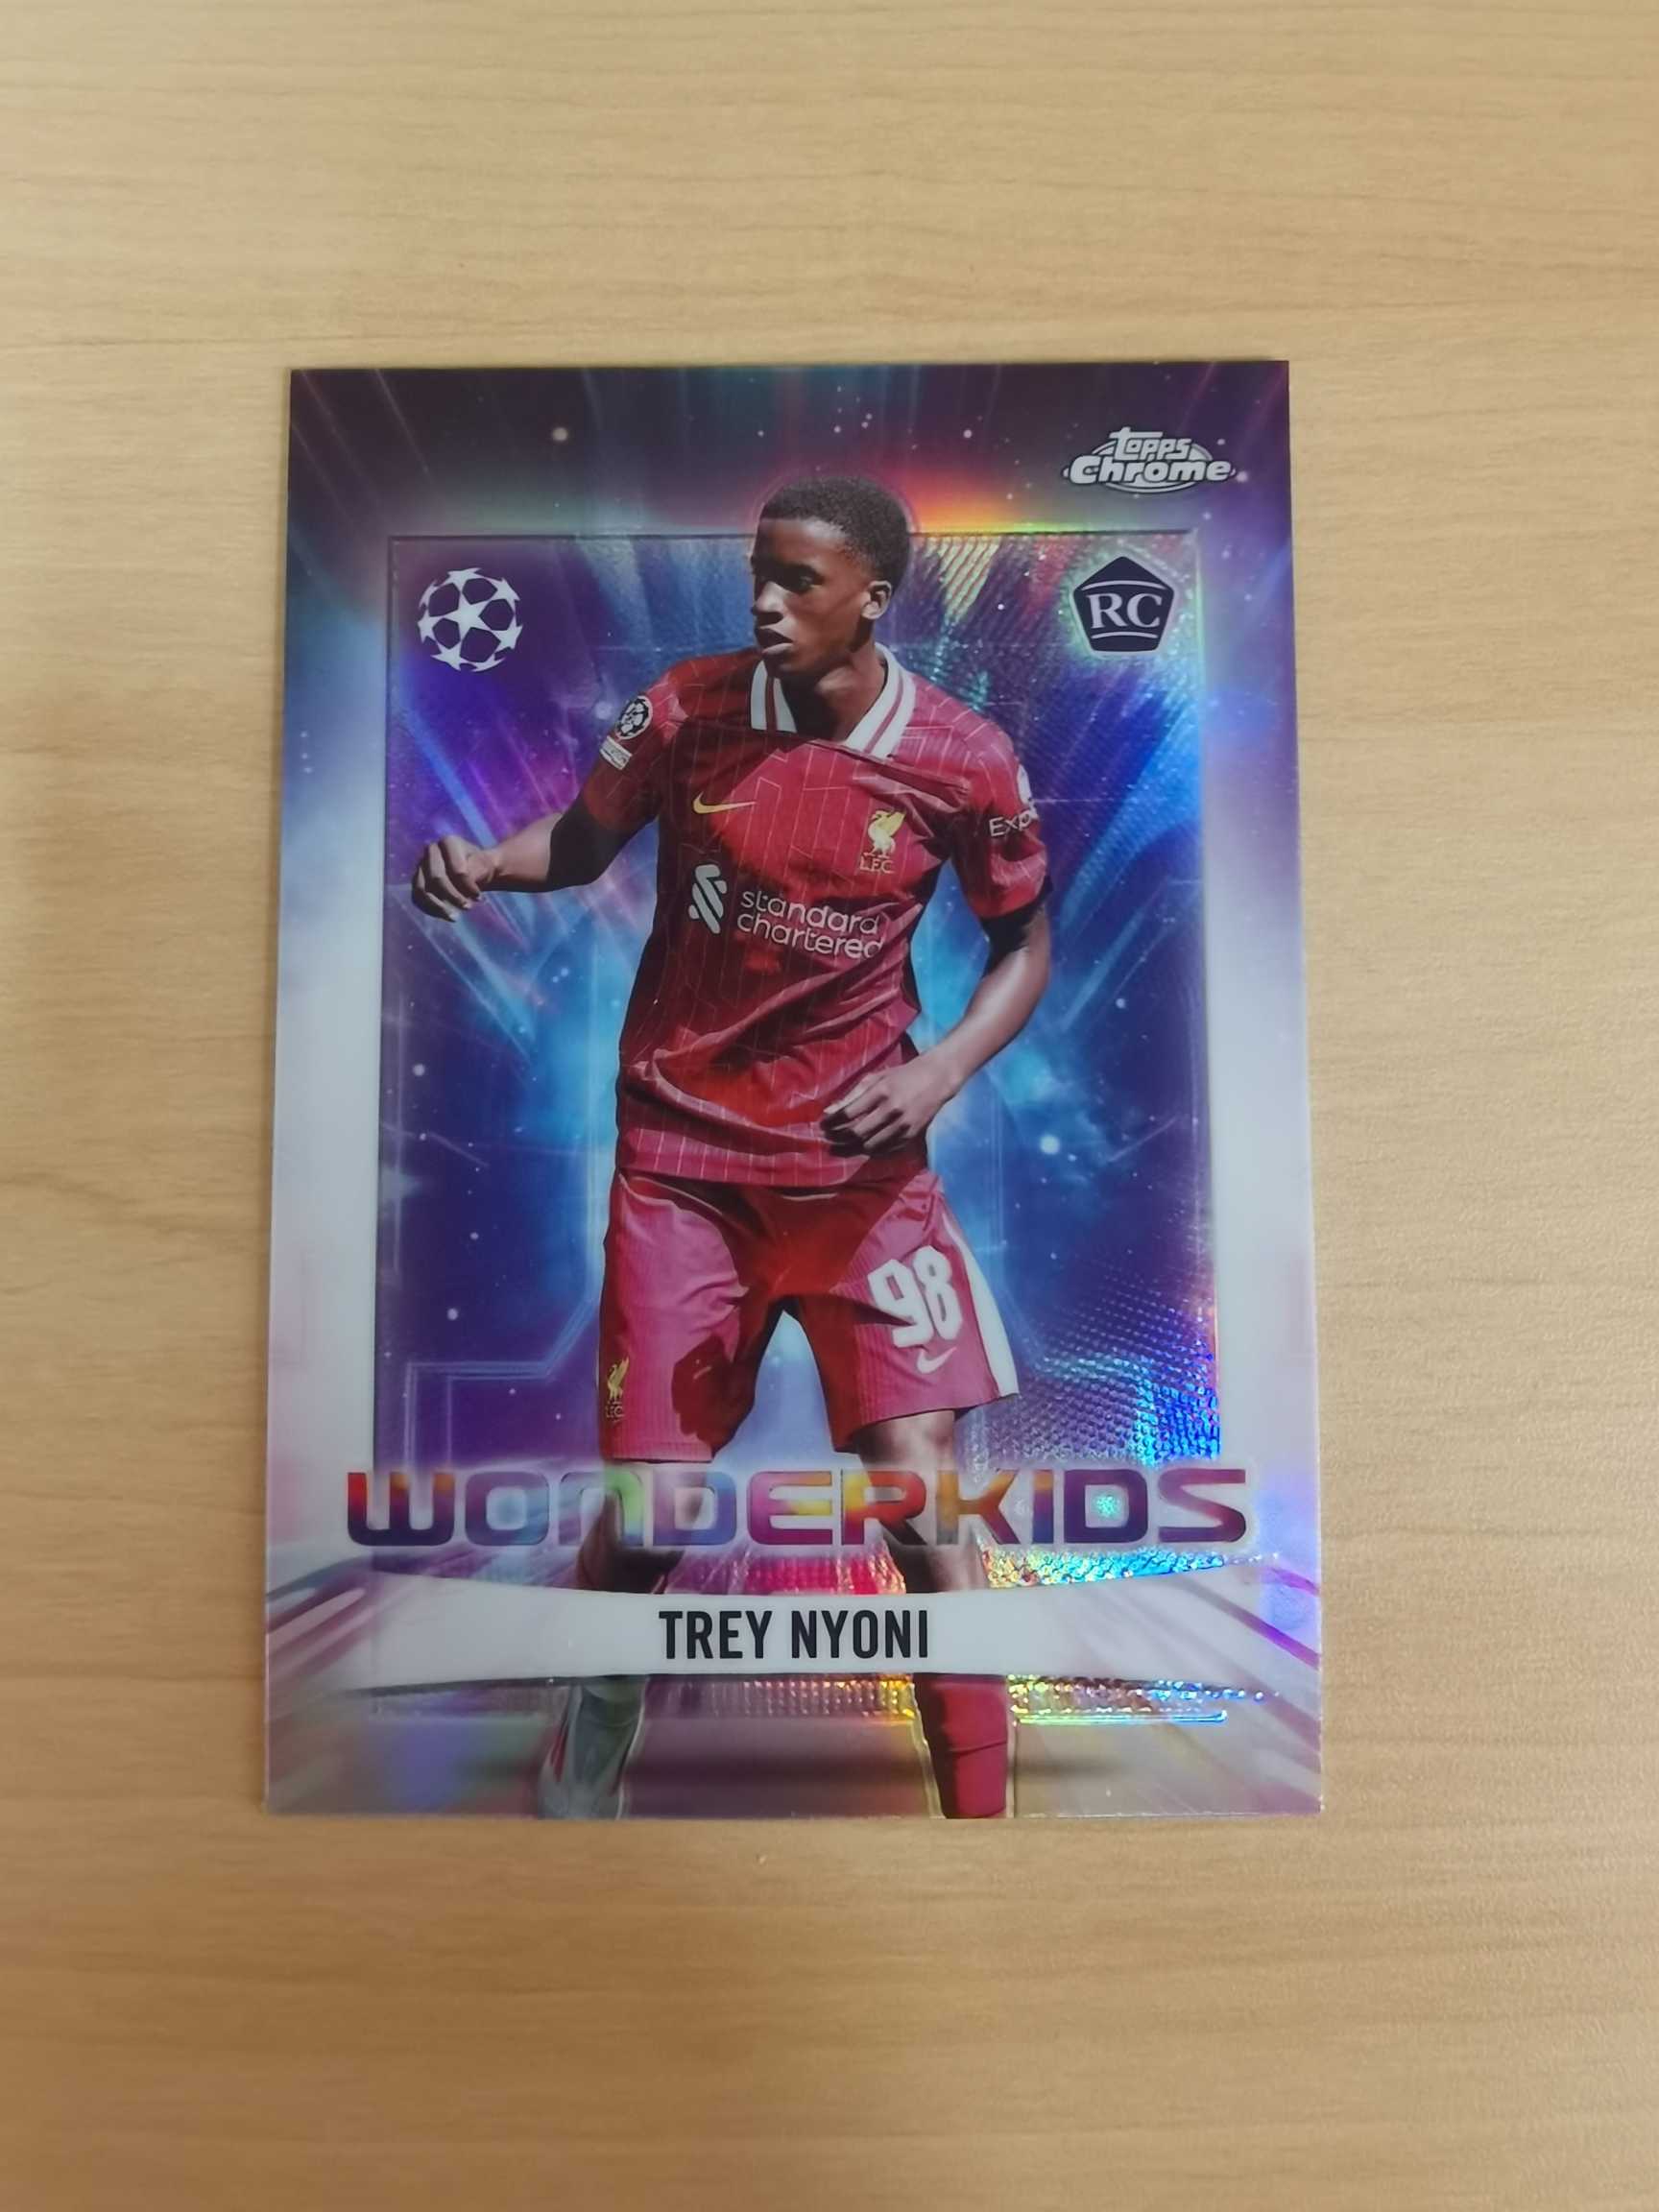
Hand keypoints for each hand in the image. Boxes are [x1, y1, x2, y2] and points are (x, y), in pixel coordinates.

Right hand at [411, 834, 496, 920]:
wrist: (474, 871)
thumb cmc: (480, 867)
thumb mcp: (484, 866)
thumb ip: (474, 871)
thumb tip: (463, 882)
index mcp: (449, 842)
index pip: (455, 868)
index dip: (467, 886)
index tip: (479, 898)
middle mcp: (431, 850)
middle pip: (436, 878)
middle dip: (453, 896)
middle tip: (468, 908)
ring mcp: (421, 865)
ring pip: (422, 889)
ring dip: (438, 907)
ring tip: (454, 917)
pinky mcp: (417, 880)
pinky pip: (417, 898)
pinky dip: (430, 909)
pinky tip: (445, 915)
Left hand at [822, 1055, 960, 1154]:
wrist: (937, 1079)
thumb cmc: (902, 1075)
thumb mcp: (876, 1077)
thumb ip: (852, 1094)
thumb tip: (829, 1112)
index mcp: (881, 1092)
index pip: (848, 1113)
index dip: (832, 1123)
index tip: (822, 1126)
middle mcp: (892, 1111)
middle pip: (857, 1133)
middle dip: (838, 1139)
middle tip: (827, 1140)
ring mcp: (903, 1125)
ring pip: (870, 1146)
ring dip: (851, 1150)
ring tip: (838, 1149)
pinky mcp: (911, 1135)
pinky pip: (886, 1150)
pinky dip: (869, 1152)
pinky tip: (859, 1149)